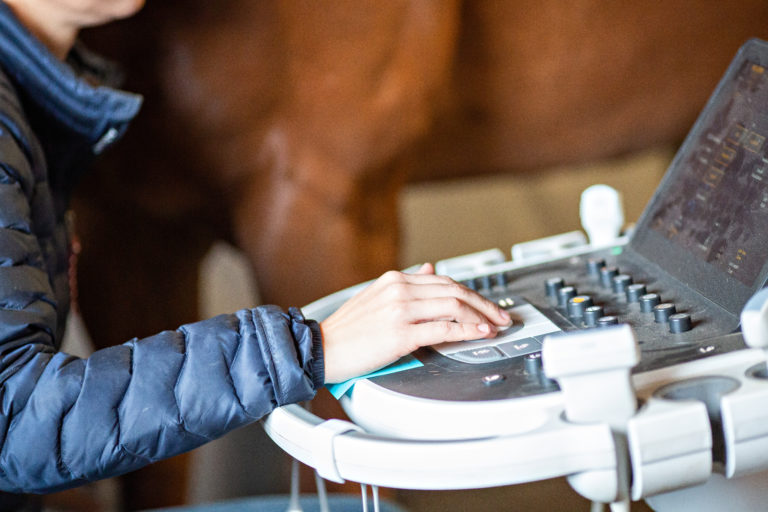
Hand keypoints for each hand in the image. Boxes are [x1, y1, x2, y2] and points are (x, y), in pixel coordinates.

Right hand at [320, 263, 511, 382]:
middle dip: (484, 303)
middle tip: (501, 315)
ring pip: (454, 305)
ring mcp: (400, 310)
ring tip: (496, 325)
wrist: (321, 349)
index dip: (471, 293)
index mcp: (394, 279)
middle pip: (454, 289)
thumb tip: (430, 268)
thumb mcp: (376, 298)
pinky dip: (468, 330)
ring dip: (482, 316)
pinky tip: (480, 333)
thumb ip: (405, 284)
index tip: (486, 305)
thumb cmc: (347, 331)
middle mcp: (399, 289)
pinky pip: (444, 329)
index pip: (444, 280)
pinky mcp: (400, 333)